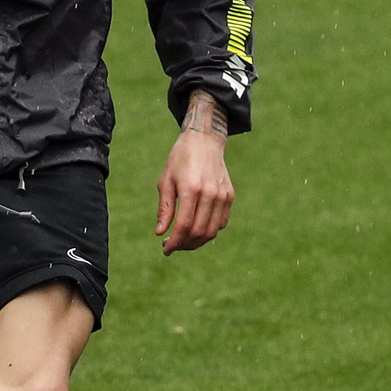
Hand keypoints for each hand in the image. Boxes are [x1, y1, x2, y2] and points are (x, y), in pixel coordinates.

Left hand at [155, 94, 233, 253]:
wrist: (204, 141)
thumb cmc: (180, 160)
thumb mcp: (166, 181)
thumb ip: (165, 208)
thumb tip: (160, 232)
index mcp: (191, 189)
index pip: (184, 226)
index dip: (174, 242)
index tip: (165, 250)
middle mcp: (210, 194)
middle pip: (199, 232)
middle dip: (184, 245)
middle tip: (172, 245)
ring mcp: (222, 195)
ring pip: (212, 231)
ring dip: (197, 242)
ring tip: (183, 241)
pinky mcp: (229, 196)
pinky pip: (221, 223)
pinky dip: (209, 232)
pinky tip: (196, 230)